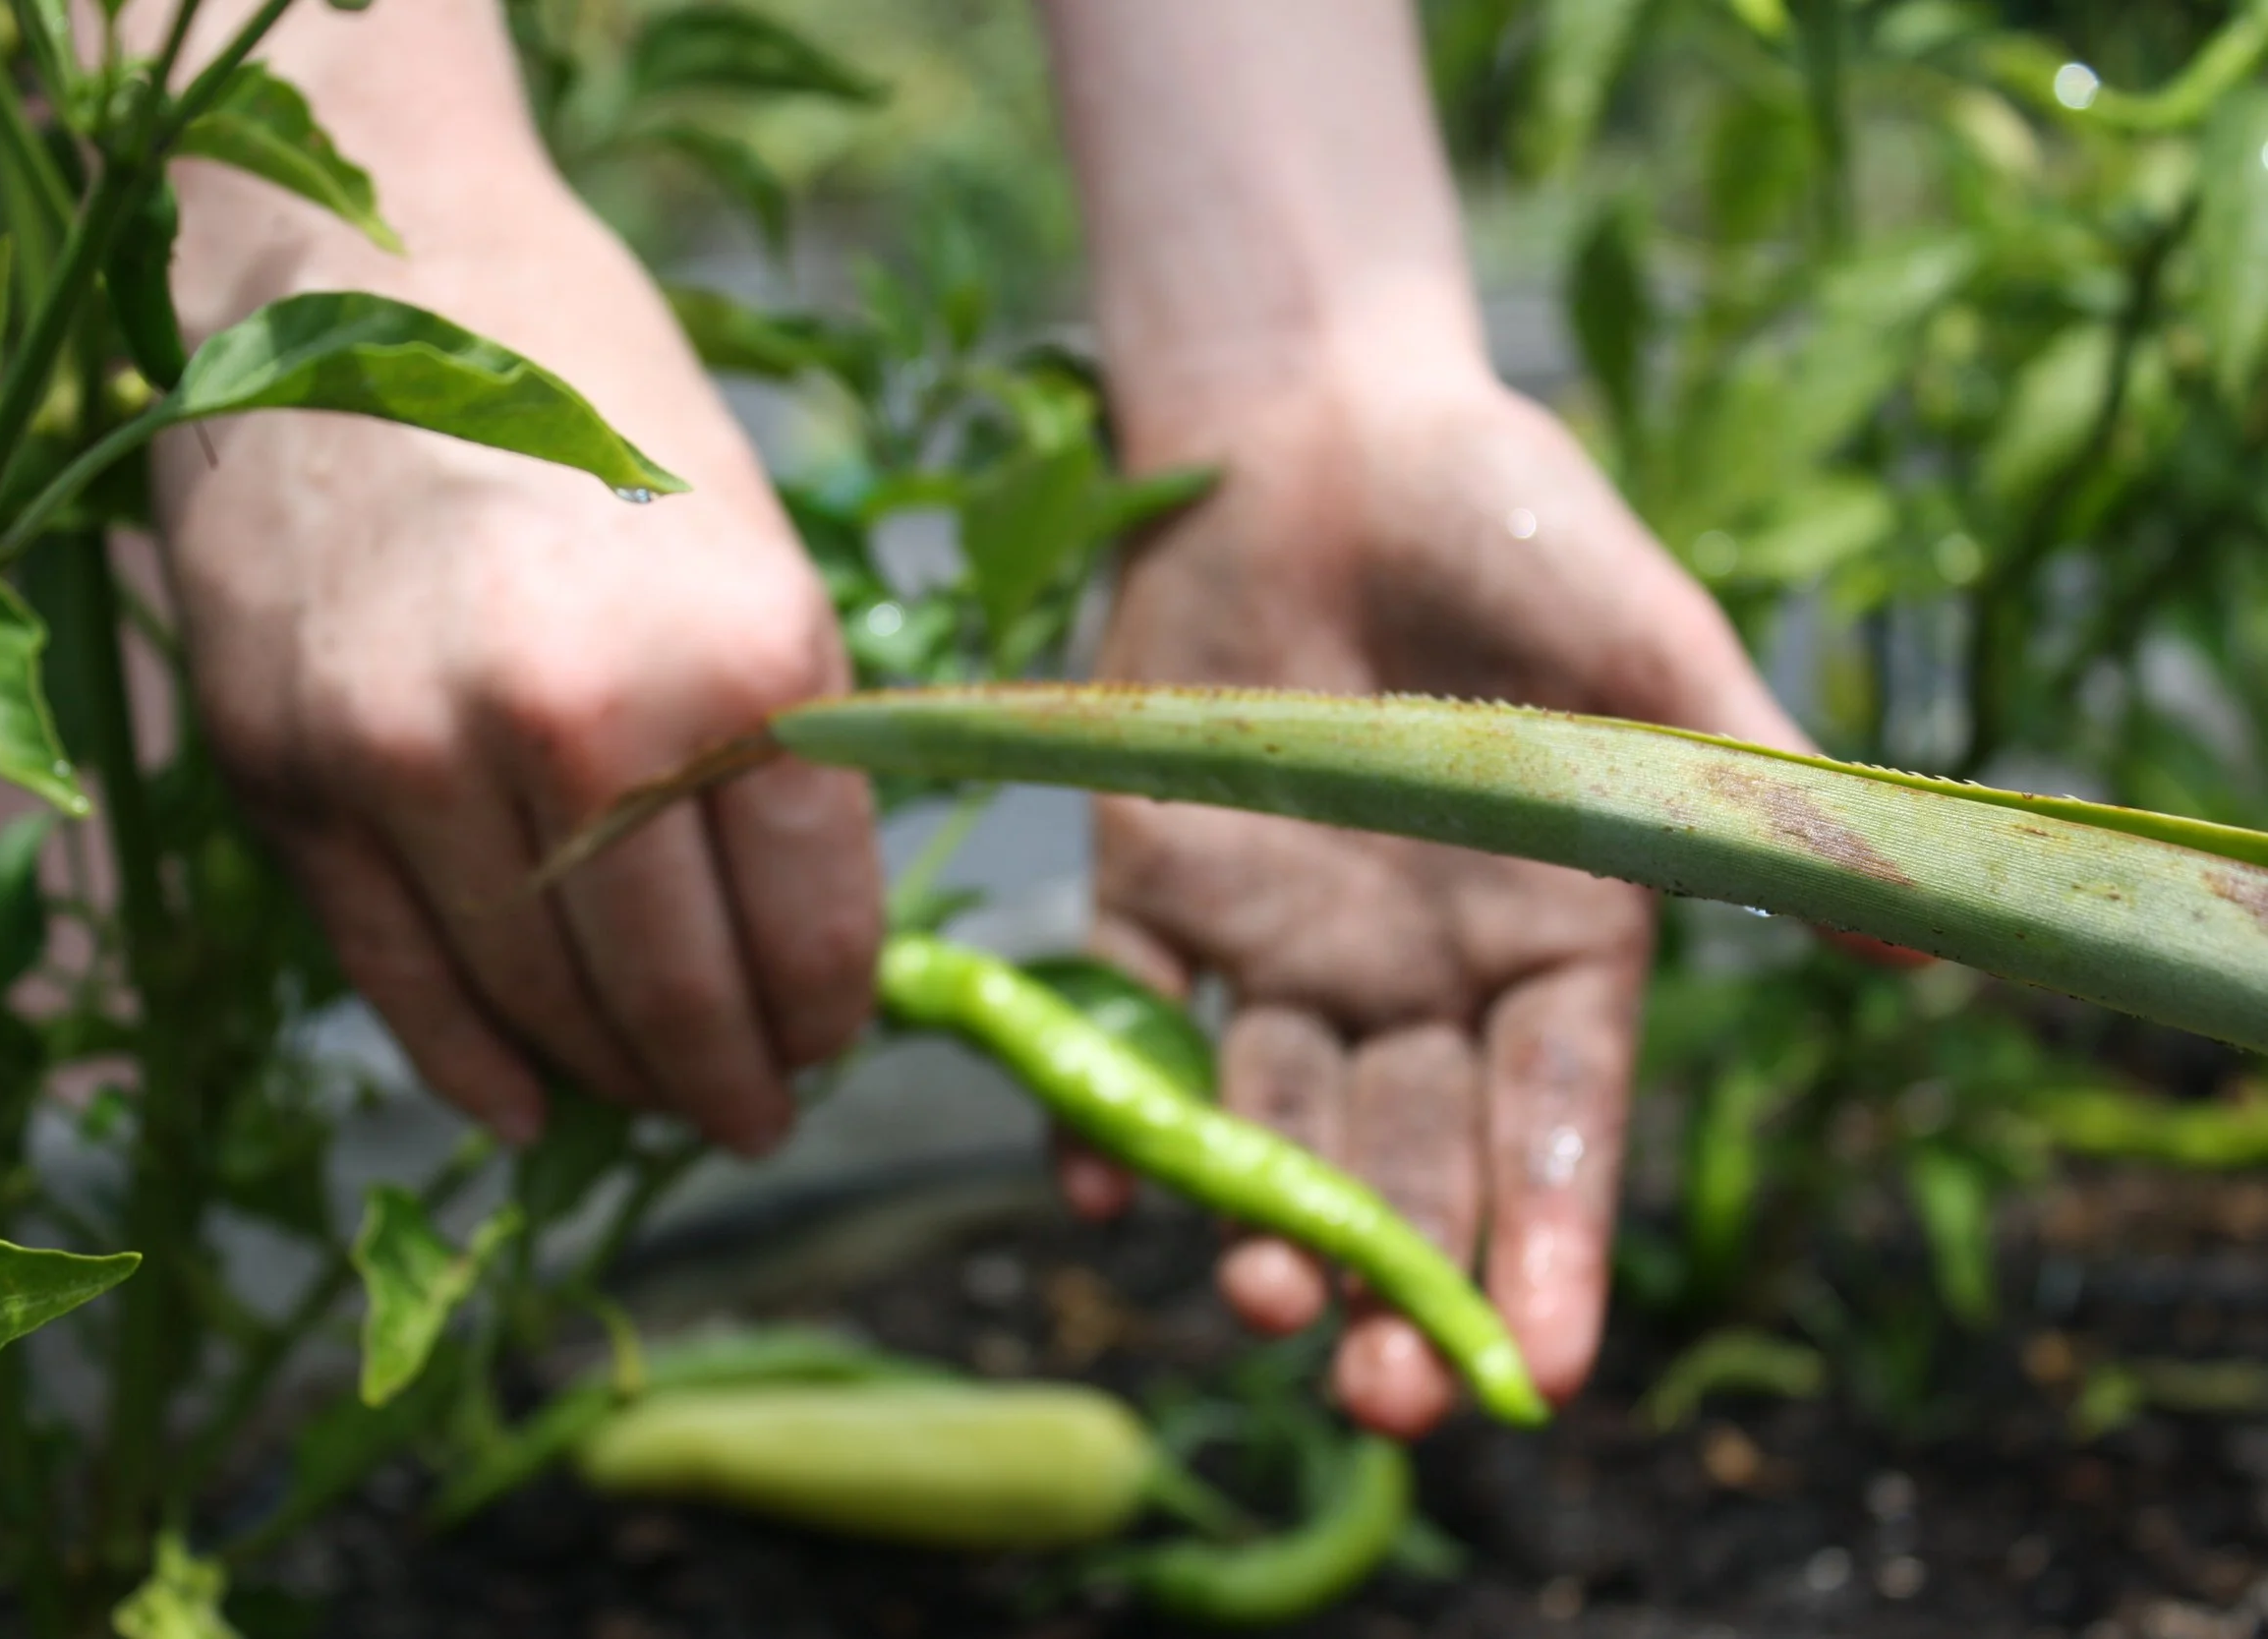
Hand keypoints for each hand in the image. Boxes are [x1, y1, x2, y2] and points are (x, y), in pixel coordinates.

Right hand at [155, 181, 880, 1149]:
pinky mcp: (285, 769)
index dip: (827, 1015)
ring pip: (538, 1005)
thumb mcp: (754, 552)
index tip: (827, 1044)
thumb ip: (785, 752)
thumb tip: (803, 953)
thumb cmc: (592, 403)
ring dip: (614, 1076)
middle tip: (754, 1112)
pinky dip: (471, 1062)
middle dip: (730, 1078)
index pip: (809, 927)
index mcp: (744, 655)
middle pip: (674, 995)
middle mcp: (577, 718)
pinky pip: (394, 976)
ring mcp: (410, 753)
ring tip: (653, 1095)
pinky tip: (528, 1104)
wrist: (353, 272)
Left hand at [1060, 353, 1818, 1434]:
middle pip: (1412, 1152)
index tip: (1544, 1359)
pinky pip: (1121, 1008)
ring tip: (1261, 1296)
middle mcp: (1415, 969)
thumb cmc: (1509, 519)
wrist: (1319, 422)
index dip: (1550, 1236)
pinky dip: (1102, 1092)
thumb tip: (1913, 946)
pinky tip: (1095, 1180)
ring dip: (1263, 1213)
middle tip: (1392, 1397)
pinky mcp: (1155, 884)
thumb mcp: (1645, 646)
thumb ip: (1748, 791)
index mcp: (1550, 935)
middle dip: (1403, 1277)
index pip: (1555, 1117)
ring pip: (1272, 1112)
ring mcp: (1280, 936)